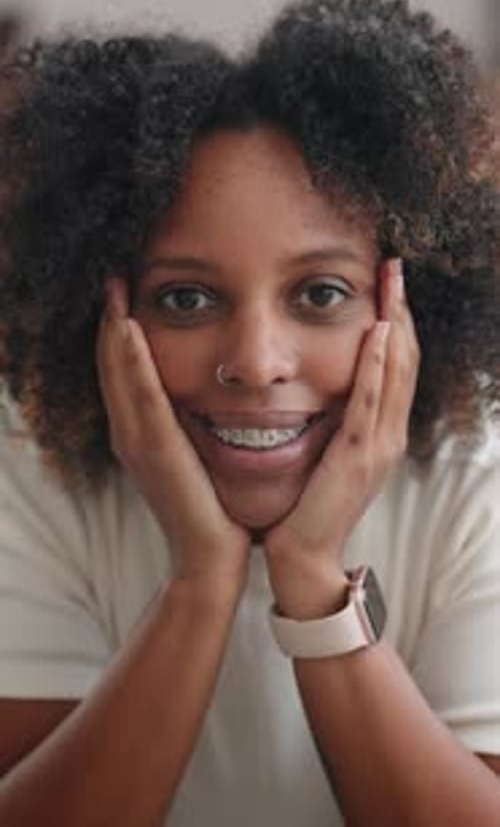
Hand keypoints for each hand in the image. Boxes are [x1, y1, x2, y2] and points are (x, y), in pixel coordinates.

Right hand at [96, 279, 250, 590]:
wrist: (213, 554)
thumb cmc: (212, 504)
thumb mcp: (197, 453)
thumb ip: (192, 421)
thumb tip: (210, 389)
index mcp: (141, 431)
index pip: (124, 369)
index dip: (118, 328)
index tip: (125, 289)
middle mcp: (130, 432)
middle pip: (112, 363)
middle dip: (109, 318)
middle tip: (112, 274)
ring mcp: (137, 441)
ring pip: (118, 373)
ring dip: (113, 328)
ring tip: (114, 286)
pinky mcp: (154, 450)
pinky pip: (141, 396)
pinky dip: (131, 361)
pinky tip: (128, 328)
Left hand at [264, 258, 419, 617]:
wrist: (302, 554)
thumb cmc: (307, 504)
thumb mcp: (326, 454)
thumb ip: (333, 422)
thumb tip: (320, 386)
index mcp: (380, 431)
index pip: (395, 365)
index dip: (396, 321)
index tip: (388, 283)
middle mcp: (388, 433)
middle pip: (404, 359)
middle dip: (401, 309)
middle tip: (395, 266)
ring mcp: (378, 445)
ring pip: (395, 372)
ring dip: (395, 323)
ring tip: (391, 282)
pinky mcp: (358, 455)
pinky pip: (370, 400)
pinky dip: (376, 364)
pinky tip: (378, 331)